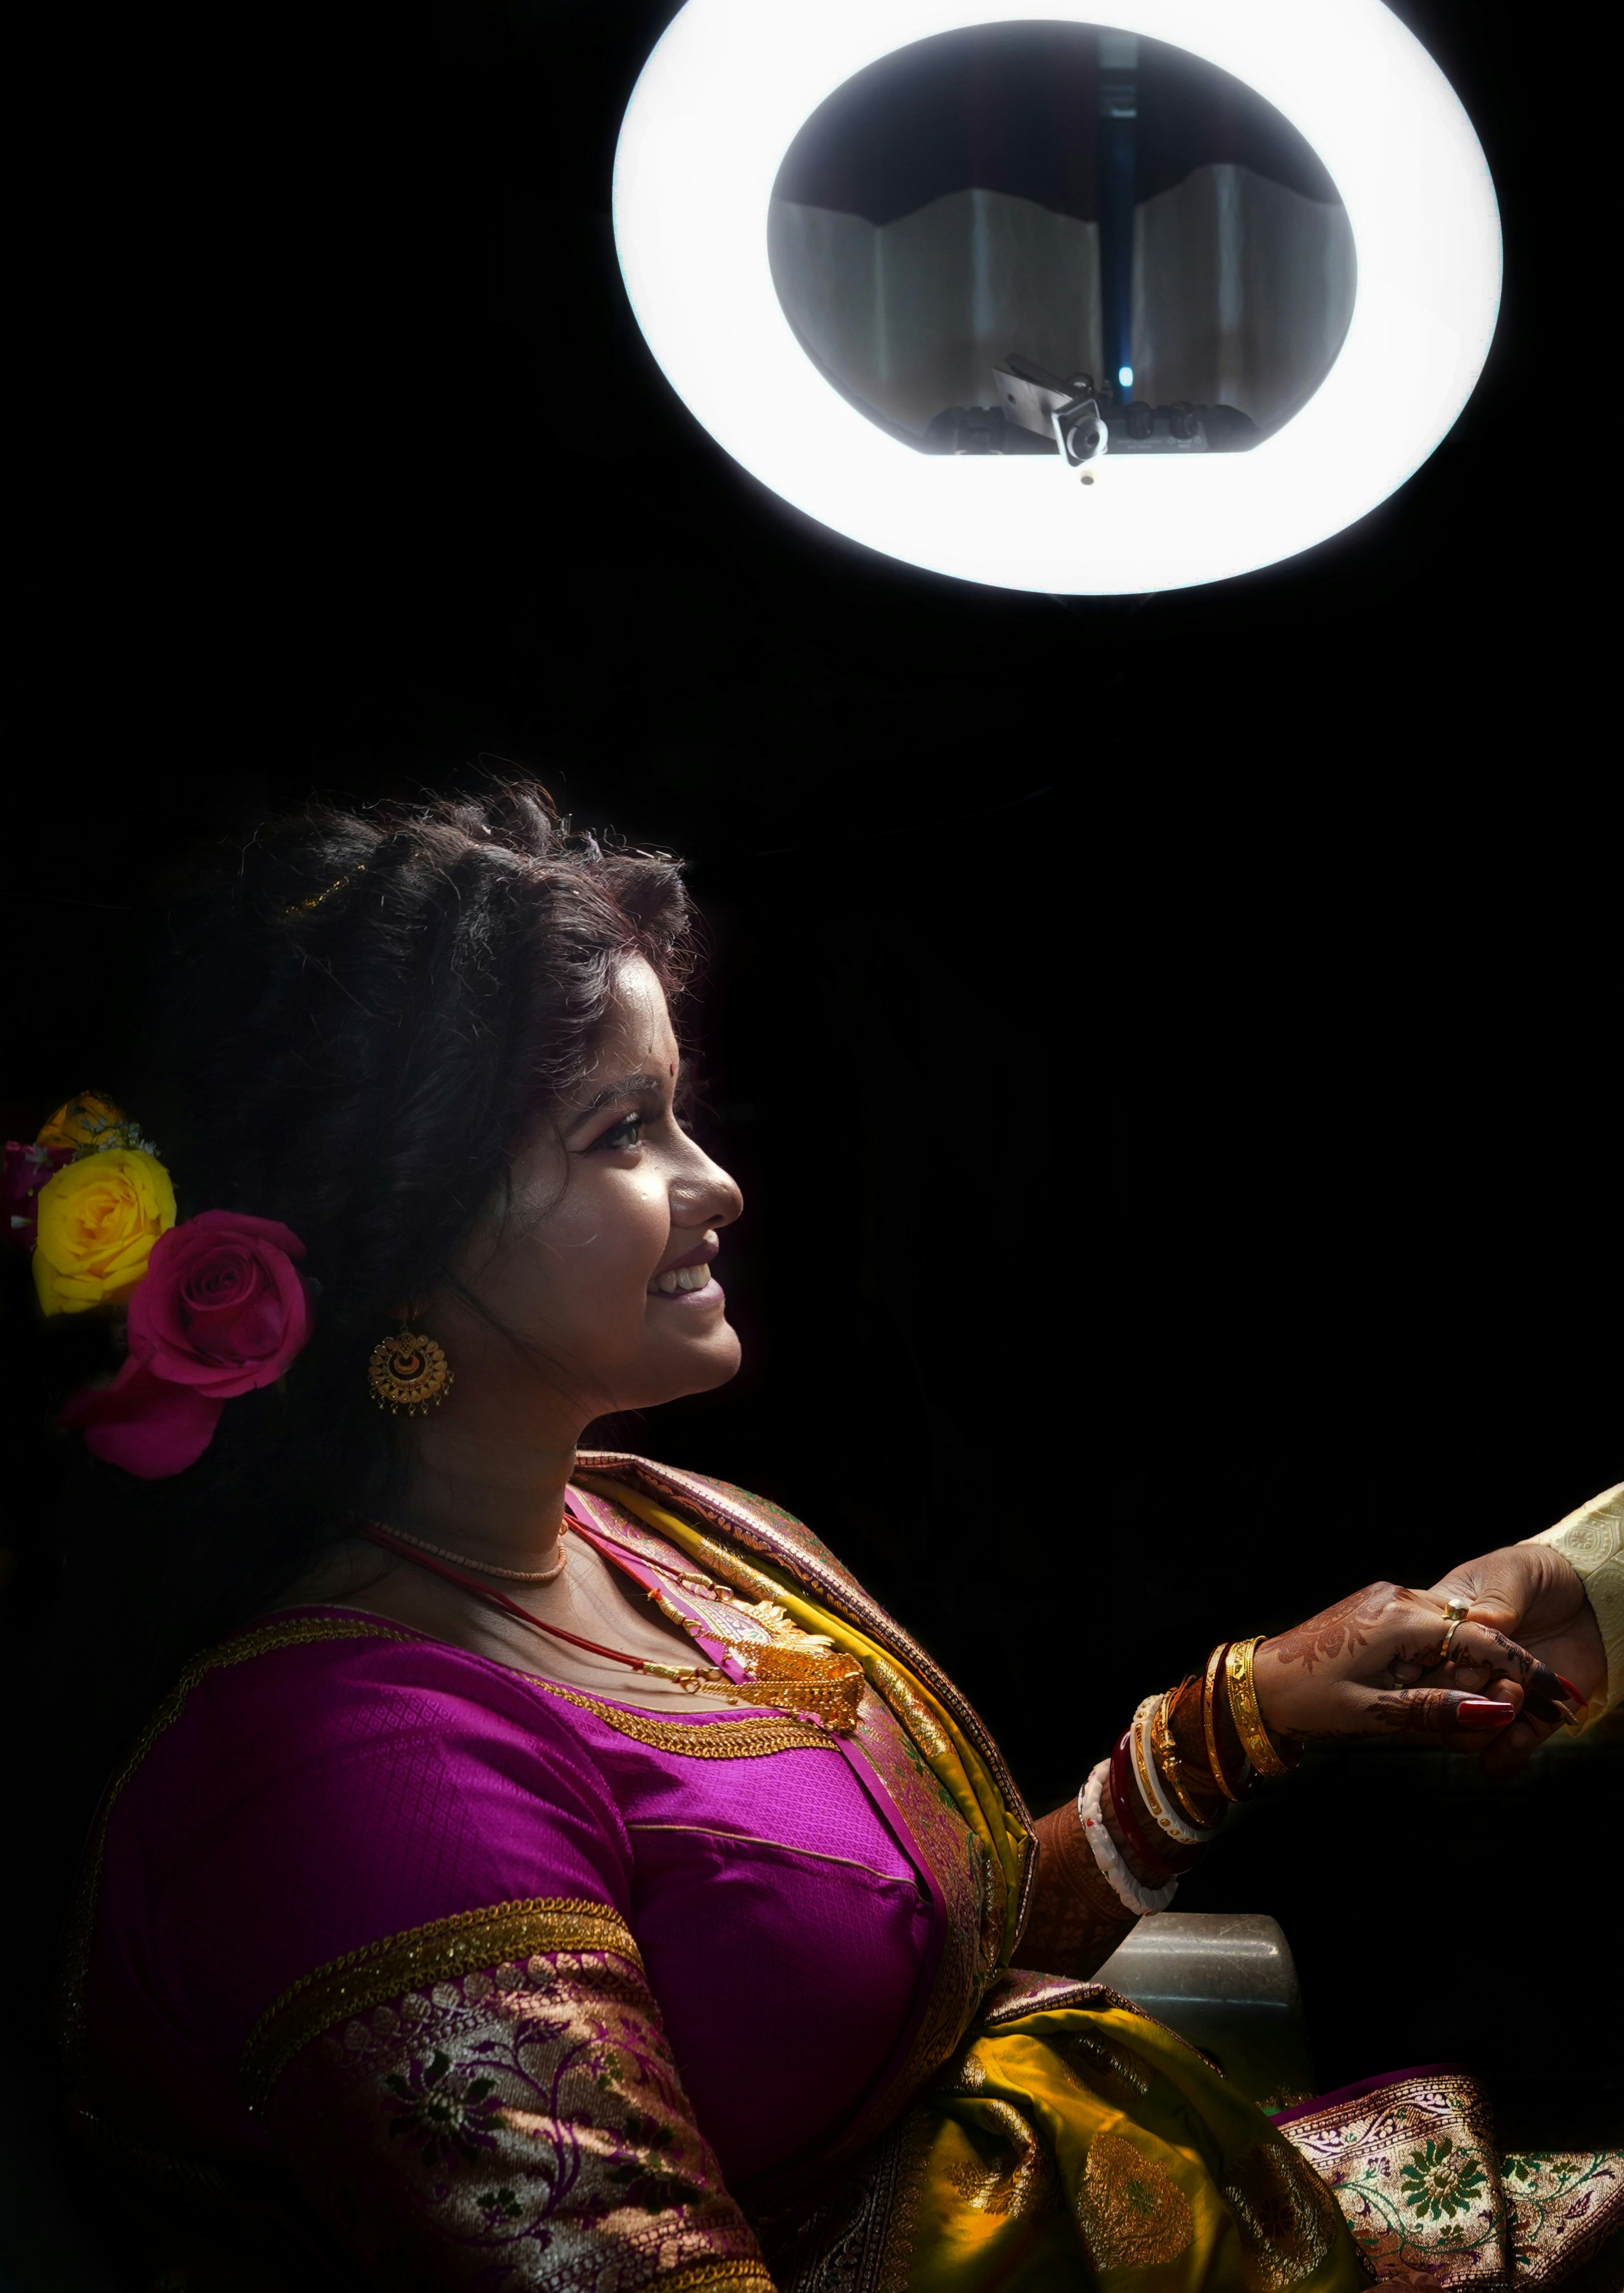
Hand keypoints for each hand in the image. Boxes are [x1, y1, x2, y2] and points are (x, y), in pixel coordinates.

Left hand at [1252, 1582, 1575, 1759]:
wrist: (1259, 1683)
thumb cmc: (1309, 1700)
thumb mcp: (1375, 1714)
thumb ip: (1437, 1710)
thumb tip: (1495, 1711)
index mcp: (1398, 1620)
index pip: (1478, 1639)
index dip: (1518, 1667)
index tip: (1549, 1692)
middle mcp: (1396, 1598)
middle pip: (1465, 1633)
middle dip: (1487, 1671)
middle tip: (1496, 1710)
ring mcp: (1384, 1599)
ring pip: (1445, 1631)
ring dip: (1457, 1666)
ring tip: (1449, 1702)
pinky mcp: (1375, 1607)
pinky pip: (1422, 1630)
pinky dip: (1434, 1658)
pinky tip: (1421, 1684)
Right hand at [1425, 1543, 1603, 1776]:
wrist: (1586, 1598)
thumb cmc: (1536, 1575)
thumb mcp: (1512, 1574)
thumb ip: (1496, 1600)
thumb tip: (1477, 1623)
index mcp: (1439, 1631)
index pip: (1416, 1661)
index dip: (1436, 1670)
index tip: (1471, 1663)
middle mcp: (1455, 1670)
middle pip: (1432, 1707)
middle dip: (1463, 1702)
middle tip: (1504, 1682)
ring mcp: (1486, 1699)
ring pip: (1458, 1738)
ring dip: (1484, 1729)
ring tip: (1517, 1700)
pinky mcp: (1518, 1723)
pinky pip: (1495, 1759)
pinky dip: (1504, 1755)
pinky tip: (1522, 1733)